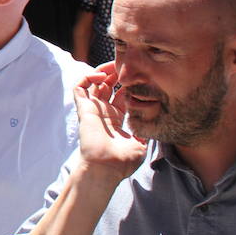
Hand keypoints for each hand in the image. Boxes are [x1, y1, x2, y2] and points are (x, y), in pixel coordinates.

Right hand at [73, 63, 145, 182]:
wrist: (106, 168)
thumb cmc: (123, 161)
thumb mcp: (141, 145)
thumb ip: (146, 132)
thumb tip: (156, 126)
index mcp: (118, 119)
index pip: (122, 95)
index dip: (130, 84)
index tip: (139, 78)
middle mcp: (105, 112)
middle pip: (108, 85)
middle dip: (116, 73)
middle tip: (124, 65)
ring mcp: (93, 109)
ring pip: (93, 83)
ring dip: (101, 71)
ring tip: (111, 67)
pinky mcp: (84, 108)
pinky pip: (79, 87)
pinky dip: (87, 77)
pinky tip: (99, 76)